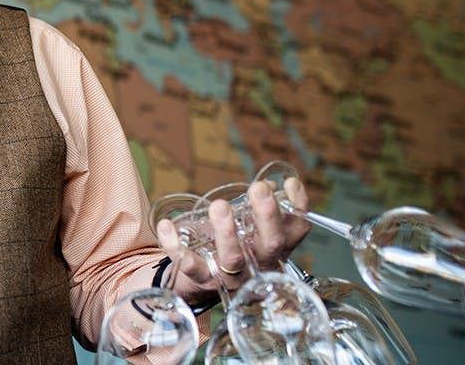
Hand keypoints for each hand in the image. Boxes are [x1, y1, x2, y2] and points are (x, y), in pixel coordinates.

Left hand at [155, 177, 310, 305]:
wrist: (202, 283)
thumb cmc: (231, 247)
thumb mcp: (249, 228)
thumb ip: (258, 209)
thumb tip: (268, 184)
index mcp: (275, 248)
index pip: (296, 229)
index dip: (297, 206)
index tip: (289, 182)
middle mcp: (258, 264)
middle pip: (271, 244)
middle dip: (267, 215)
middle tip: (258, 188)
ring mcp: (231, 276)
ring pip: (233, 257)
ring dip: (227, 231)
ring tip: (219, 206)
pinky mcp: (203, 279)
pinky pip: (189, 264)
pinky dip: (176, 244)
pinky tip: (167, 225)